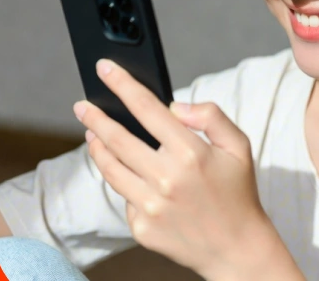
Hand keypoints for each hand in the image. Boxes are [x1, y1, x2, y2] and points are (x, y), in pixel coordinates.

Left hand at [74, 59, 299, 280]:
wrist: (237, 250)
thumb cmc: (236, 193)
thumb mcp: (238, 146)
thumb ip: (211, 116)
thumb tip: (174, 106)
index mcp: (191, 153)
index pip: (146, 108)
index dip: (122, 84)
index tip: (104, 68)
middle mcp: (167, 179)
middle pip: (116, 139)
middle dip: (94, 117)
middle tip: (81, 105)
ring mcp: (151, 206)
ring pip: (110, 169)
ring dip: (96, 148)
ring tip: (92, 134)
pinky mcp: (142, 228)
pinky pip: (124, 198)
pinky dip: (125, 184)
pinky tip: (131, 178)